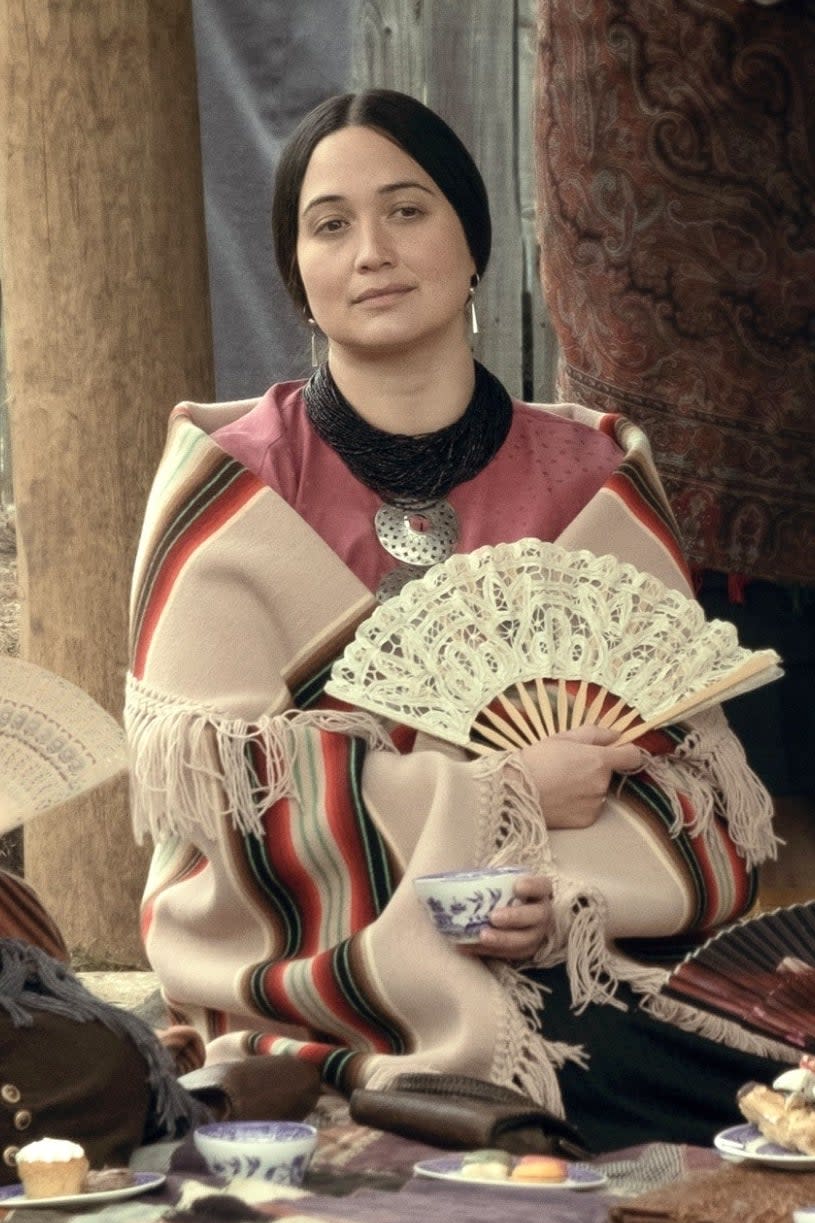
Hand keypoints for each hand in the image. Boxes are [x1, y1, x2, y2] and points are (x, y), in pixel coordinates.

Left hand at [458, 874, 553, 961]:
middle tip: (494, 917)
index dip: (532, 886)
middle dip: (515, 918)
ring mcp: (536, 934)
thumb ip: (492, 879)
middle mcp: (543, 913)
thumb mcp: (504, 882)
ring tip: (482, 936)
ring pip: (525, 941)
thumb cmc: (505, 892)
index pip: (542, 886)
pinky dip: (488, 951)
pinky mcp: (525, 951)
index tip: (516, 886)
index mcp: (540, 891)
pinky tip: (468, 947)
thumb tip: (462, 879)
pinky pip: (509, 954)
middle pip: (536, 916)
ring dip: (502, 940)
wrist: (514, 913)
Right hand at [517, 725, 645, 828]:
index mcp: (599, 760)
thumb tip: (617, 735)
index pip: (632, 756)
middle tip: (568, 767)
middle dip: (594, 770)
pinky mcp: (586, 820)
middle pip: (609, 774)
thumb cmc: (536, 759)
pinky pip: (589, 808)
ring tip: (560, 784)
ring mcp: (596, 804)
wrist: (514, 791)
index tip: (616, 752)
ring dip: (586, 787)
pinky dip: (579, 803)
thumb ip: (595, 734)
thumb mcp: (563, 737)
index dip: (626, 752)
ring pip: (598, 791)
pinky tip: (560, 798)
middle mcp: (602, 784)